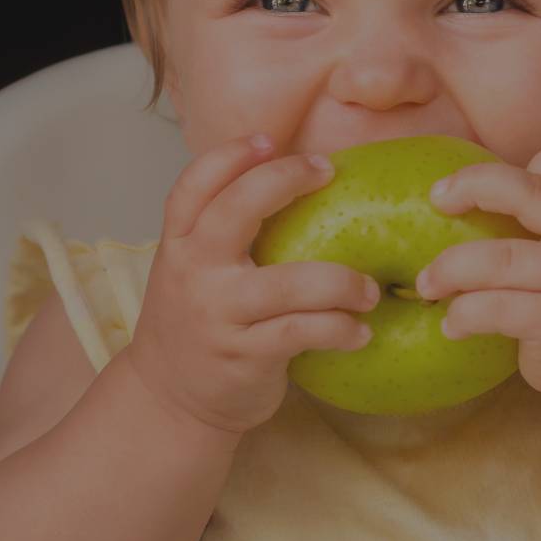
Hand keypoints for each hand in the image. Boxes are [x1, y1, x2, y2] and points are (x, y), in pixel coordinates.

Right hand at [127, 134, 379, 434]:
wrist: (169, 399)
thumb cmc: (200, 324)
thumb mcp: (195, 271)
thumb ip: (227, 234)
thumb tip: (299, 182)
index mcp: (180, 244)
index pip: (194, 185)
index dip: (230, 155)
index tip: (270, 140)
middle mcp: (193, 271)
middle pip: (236, 209)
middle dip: (287, 180)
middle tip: (327, 173)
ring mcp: (217, 313)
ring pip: (289, 282)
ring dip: (343, 282)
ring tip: (370, 291)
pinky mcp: (244, 354)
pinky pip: (303, 331)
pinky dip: (340, 329)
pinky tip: (359, 332)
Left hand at [414, 136, 540, 399]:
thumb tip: (537, 152)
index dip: (527, 164)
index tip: (499, 190)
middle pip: (528, 192)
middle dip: (471, 188)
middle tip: (437, 200)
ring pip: (500, 258)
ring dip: (449, 269)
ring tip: (427, 283)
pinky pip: (498, 309)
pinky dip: (464, 314)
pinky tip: (452, 323)